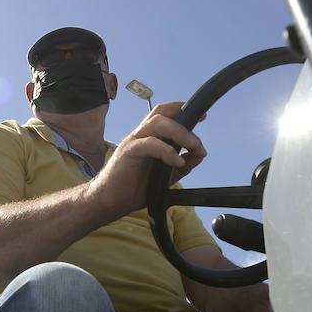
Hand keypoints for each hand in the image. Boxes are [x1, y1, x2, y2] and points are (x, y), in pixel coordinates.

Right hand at [90, 101, 205, 220]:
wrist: (109, 201)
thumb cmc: (133, 188)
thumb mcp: (165, 176)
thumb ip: (182, 164)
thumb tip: (199, 155)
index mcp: (148, 137)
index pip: (165, 114)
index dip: (183, 110)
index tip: (202, 116)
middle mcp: (141, 135)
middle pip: (162, 112)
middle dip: (184, 116)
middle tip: (199, 132)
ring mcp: (133, 141)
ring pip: (157, 123)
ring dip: (180, 132)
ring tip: (194, 146)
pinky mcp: (128, 152)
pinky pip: (150, 144)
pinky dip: (167, 151)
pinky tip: (177, 162)